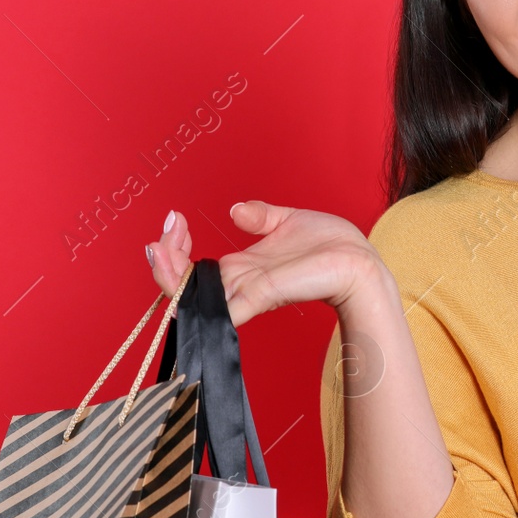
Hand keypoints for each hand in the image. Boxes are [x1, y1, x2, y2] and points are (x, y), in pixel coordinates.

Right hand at [146, 202, 382, 327]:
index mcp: (242, 267)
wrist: (359, 261)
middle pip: (183, 283)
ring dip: (168, 274)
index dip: (175, 245)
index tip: (174, 219)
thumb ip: (260, 216)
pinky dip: (196, 298)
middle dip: (162, 260)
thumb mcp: (287, 221)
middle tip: (163, 233)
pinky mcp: (263, 296)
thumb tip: (236, 210)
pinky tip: (178, 280)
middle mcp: (239, 282)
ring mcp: (248, 292)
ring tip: (158, 248)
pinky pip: (222, 307)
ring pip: (192, 295)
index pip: (192, 267)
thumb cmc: (330, 246)